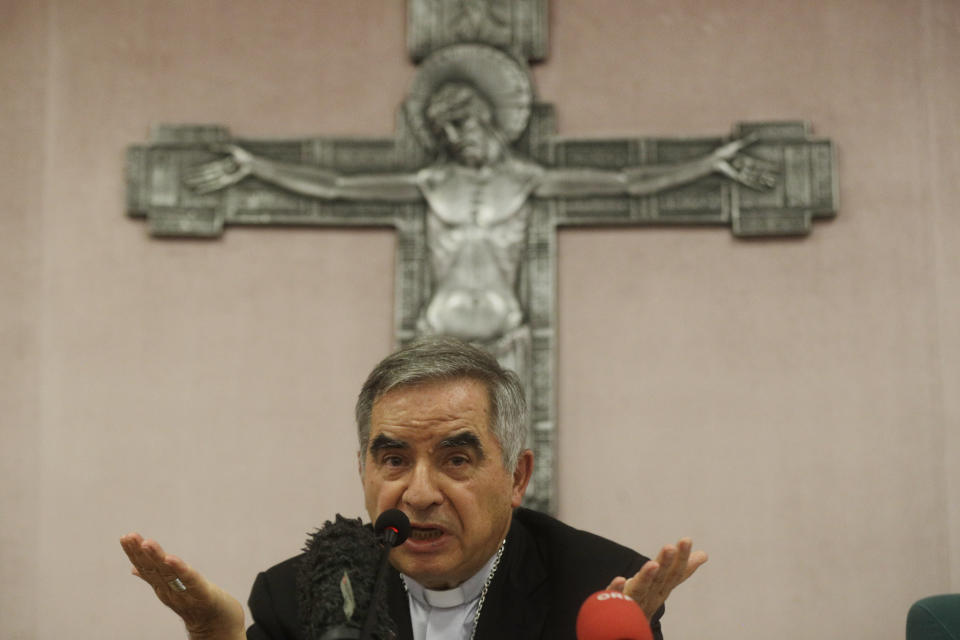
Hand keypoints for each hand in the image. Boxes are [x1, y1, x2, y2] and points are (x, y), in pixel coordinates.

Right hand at [119, 532, 244, 639]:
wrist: (218, 625)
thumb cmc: (196, 604)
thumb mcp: (173, 588)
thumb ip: (155, 577)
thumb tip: (134, 568)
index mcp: (163, 587)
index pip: (146, 568)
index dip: (135, 553)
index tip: (125, 537)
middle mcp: (170, 591)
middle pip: (153, 569)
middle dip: (140, 553)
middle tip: (129, 536)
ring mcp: (185, 594)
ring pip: (168, 573)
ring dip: (157, 557)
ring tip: (147, 542)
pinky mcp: (203, 594)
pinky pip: (190, 581)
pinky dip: (180, 569)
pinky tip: (170, 558)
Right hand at [184, 144, 253, 193]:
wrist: (252, 163)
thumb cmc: (244, 156)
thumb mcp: (231, 150)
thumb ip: (220, 148)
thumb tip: (209, 147)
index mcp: (219, 165)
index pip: (204, 169)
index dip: (195, 170)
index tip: (186, 171)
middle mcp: (219, 173)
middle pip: (204, 175)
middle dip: (194, 178)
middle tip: (183, 180)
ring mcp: (222, 177)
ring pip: (207, 180)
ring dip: (197, 183)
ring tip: (187, 184)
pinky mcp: (227, 182)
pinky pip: (215, 186)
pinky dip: (206, 188)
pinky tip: (199, 190)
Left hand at [606, 537, 707, 620]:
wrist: (625, 629)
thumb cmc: (644, 601)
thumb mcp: (662, 584)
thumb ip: (677, 570)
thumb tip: (704, 554)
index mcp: (661, 590)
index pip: (674, 573)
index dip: (681, 558)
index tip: (687, 540)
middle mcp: (649, 596)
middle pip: (659, 579)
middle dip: (666, 563)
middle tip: (670, 547)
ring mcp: (632, 602)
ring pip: (640, 588)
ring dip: (647, 576)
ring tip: (652, 564)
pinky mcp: (613, 606)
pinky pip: (614, 596)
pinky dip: (618, 588)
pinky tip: (621, 579)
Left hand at [711, 134, 778, 189]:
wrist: (716, 160)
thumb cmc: (724, 153)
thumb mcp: (737, 146)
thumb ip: (748, 141)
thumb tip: (757, 135)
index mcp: (747, 161)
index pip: (761, 164)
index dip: (769, 166)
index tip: (778, 167)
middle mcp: (746, 168)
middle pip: (760, 173)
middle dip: (768, 176)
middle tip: (777, 179)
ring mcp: (743, 174)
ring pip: (756, 179)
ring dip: (764, 182)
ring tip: (773, 184)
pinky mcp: (739, 179)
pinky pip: (749, 184)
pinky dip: (756, 187)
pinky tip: (763, 189)